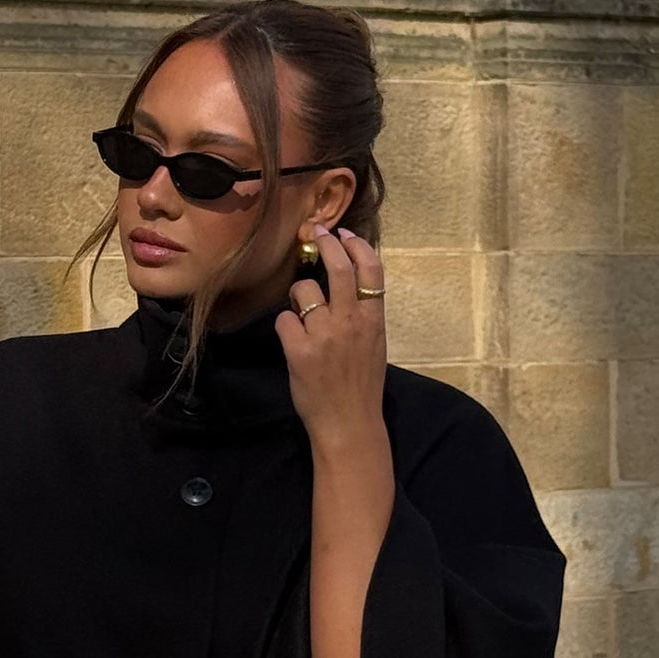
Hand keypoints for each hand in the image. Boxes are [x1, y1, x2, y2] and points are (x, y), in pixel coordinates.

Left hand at [274, 226, 387, 445]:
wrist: (349, 424)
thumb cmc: (362, 387)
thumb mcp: (374, 345)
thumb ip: (363, 315)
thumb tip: (347, 287)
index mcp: (373, 319)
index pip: (371, 268)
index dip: (356, 244)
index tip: (344, 233)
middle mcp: (350, 321)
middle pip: (337, 265)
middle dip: (324, 242)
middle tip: (315, 234)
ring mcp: (324, 334)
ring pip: (303, 290)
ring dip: (298, 296)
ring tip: (301, 312)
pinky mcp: (299, 350)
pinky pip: (284, 319)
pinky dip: (285, 325)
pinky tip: (292, 340)